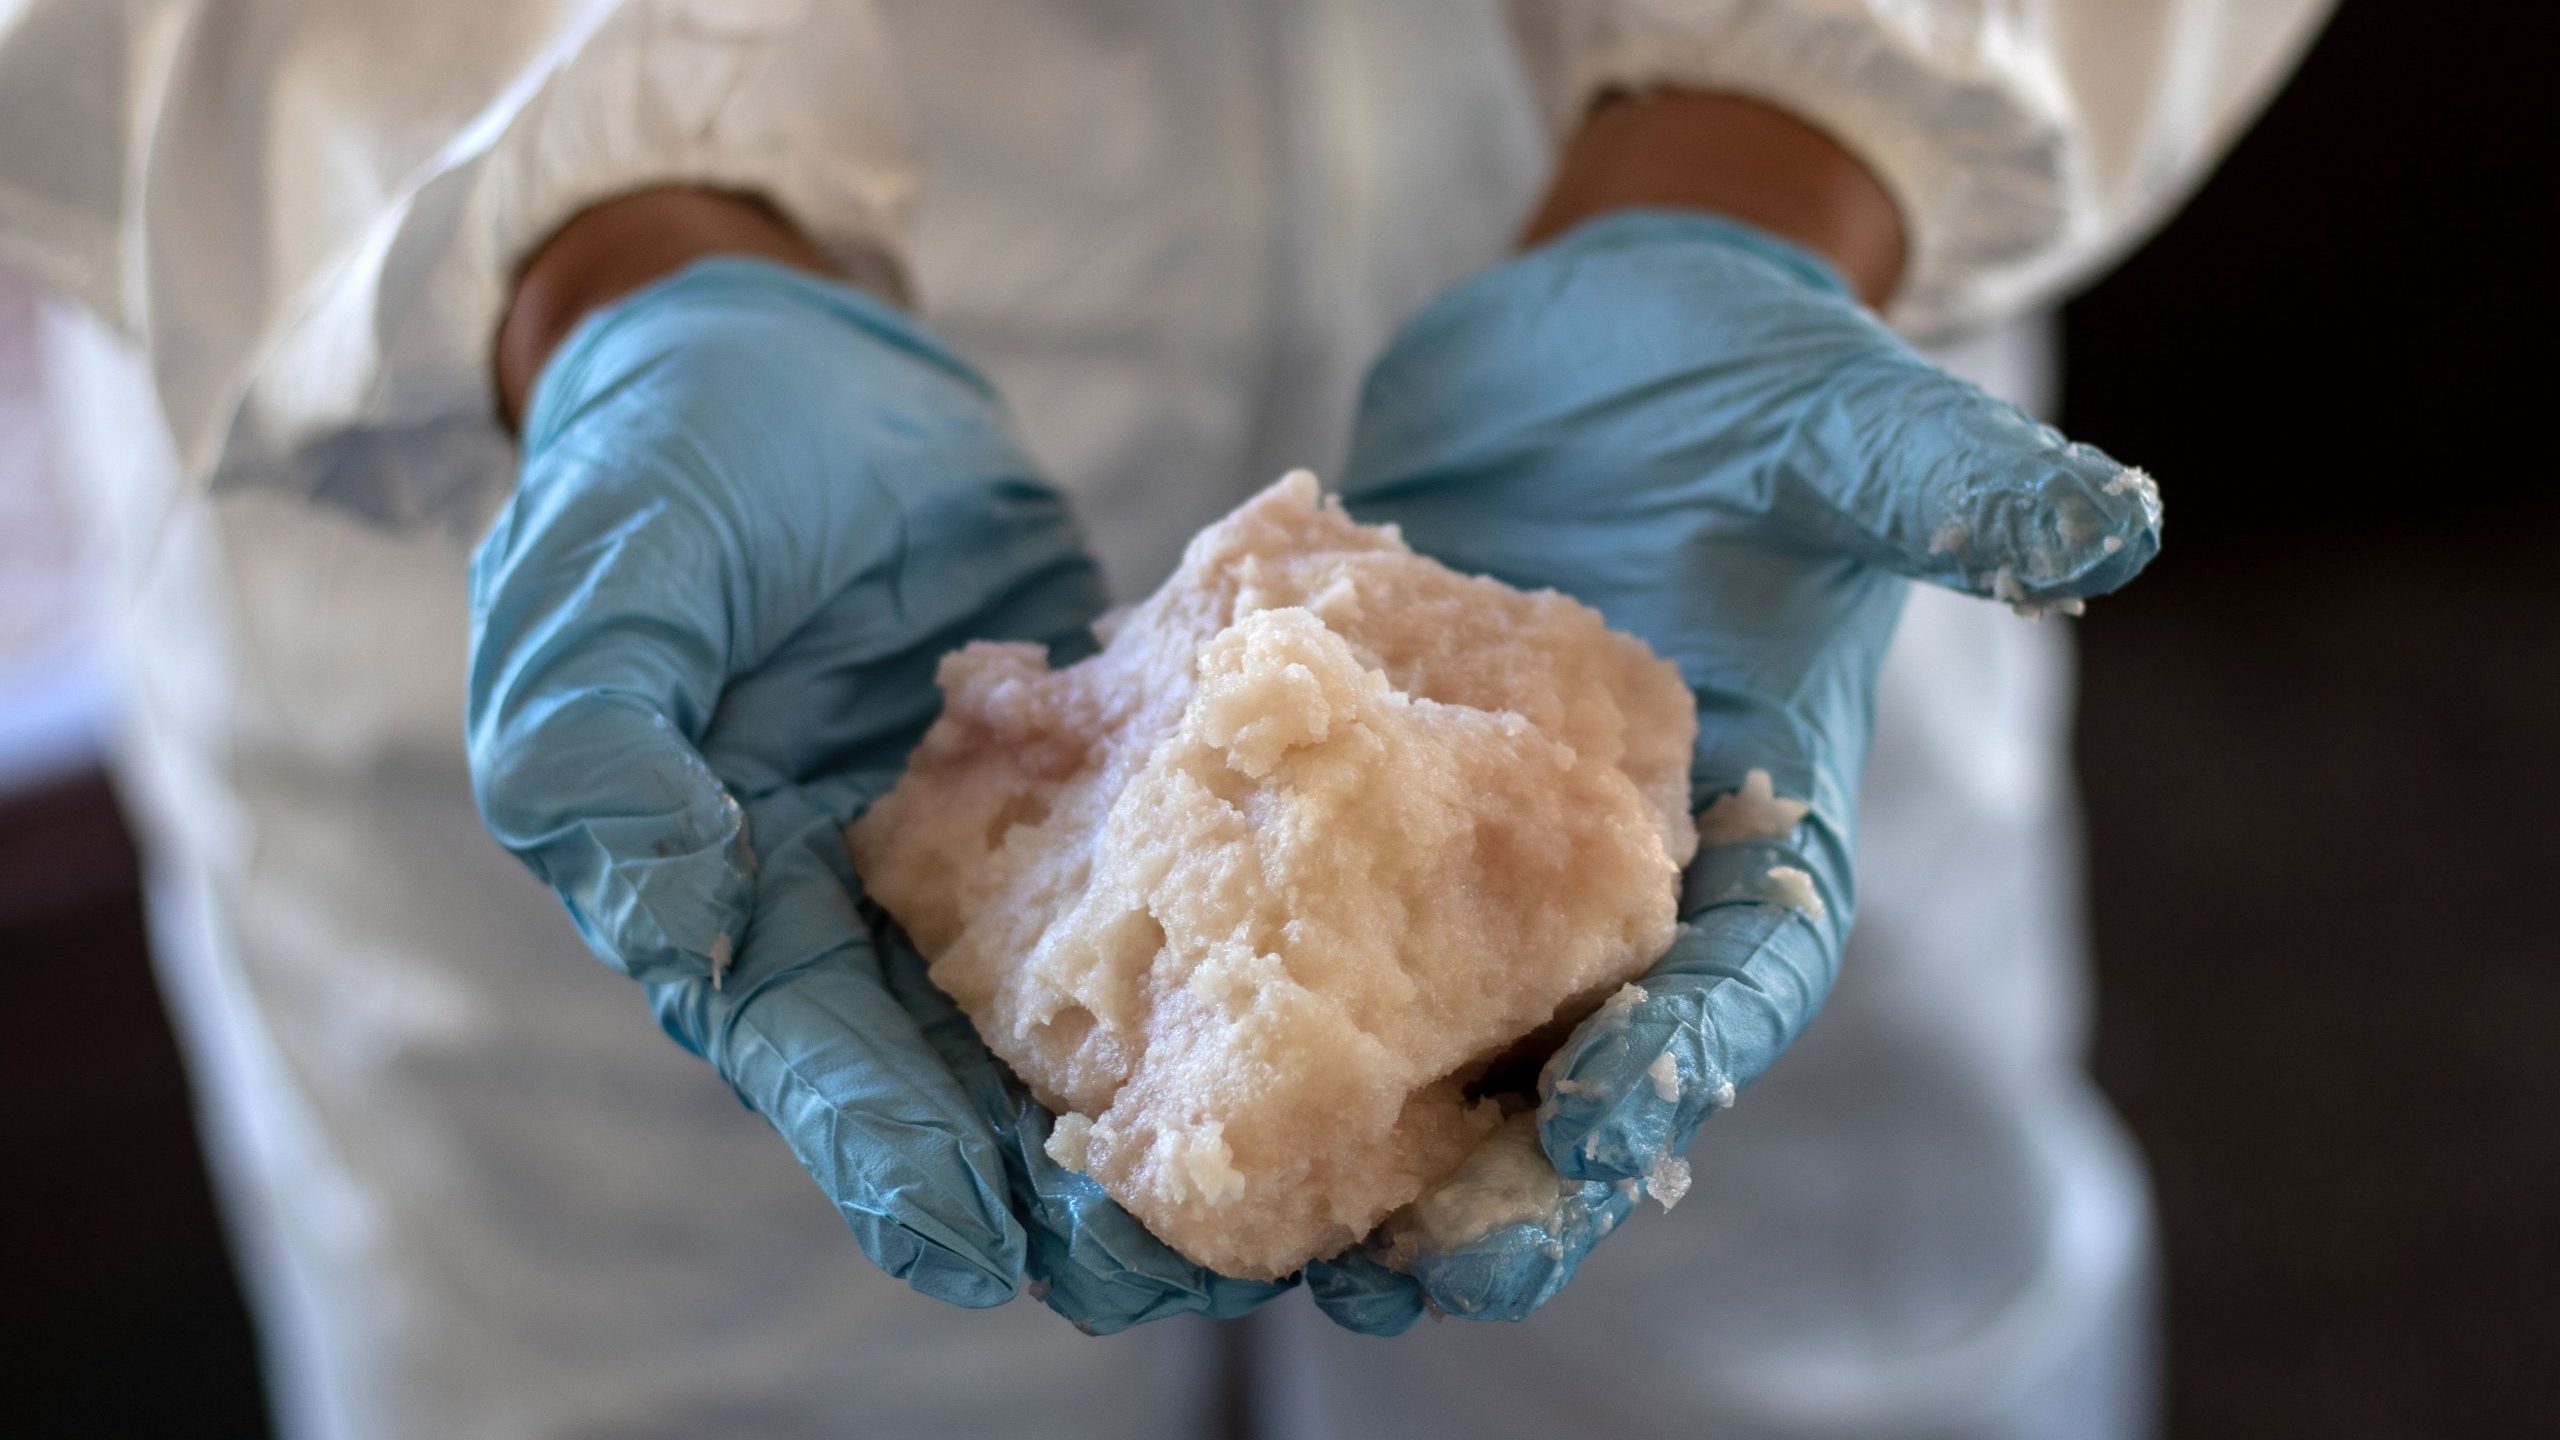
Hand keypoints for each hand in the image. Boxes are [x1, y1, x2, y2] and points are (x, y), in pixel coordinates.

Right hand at [467, 234, 1285, 1331]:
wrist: (799, 346)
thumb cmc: (669, 452)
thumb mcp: (601, 582)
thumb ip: (602, 751)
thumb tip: (678, 920)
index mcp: (723, 891)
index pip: (807, 1055)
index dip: (885, 1153)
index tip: (976, 1244)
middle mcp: (853, 906)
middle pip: (953, 1078)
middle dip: (1051, 1181)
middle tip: (1165, 1261)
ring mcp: (976, 851)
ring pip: (1070, 1010)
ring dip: (1160, 1101)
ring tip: (1276, 1188)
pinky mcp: (1080, 785)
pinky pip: (1154, 880)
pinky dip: (1228, 943)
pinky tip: (1329, 999)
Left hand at [1302, 206, 2158, 1329]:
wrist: (1591, 341)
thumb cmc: (1742, 379)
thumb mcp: (1844, 423)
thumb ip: (1947, 485)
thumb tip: (2104, 524)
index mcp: (1758, 827)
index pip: (1745, 976)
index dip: (1688, 1059)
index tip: (1603, 1121)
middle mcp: (1624, 876)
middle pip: (1582, 1063)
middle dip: (1512, 1182)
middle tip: (1420, 1266)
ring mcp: (1486, 856)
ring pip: (1434, 1038)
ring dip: (1360, 1148)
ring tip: (1274, 1242)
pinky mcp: (1368, 810)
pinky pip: (1309, 926)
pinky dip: (1249, 1002)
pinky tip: (1157, 1067)